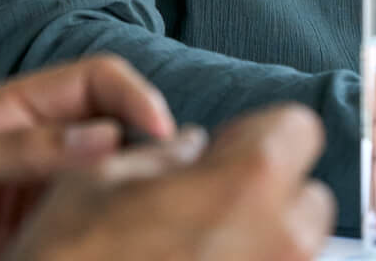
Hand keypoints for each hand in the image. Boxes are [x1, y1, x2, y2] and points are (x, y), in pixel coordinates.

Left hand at [0, 54, 180, 260]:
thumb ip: (18, 149)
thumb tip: (104, 137)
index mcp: (18, 110)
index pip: (98, 80)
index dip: (135, 95)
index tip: (159, 131)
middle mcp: (43, 148)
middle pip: (122, 128)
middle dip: (155, 144)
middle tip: (172, 178)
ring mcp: (47, 195)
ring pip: (117, 179)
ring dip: (142, 188)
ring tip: (153, 212)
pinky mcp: (47, 239)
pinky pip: (96, 228)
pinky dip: (119, 228)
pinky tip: (126, 238)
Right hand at [2, 104, 336, 260]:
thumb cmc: (67, 260)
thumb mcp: (96, 183)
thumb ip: (158, 155)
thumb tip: (187, 148)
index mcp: (246, 182)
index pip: (298, 128)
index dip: (259, 134)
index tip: (229, 151)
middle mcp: (278, 239)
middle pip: (307, 197)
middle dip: (269, 194)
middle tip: (213, 205)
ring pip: (294, 248)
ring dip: (259, 239)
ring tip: (197, 246)